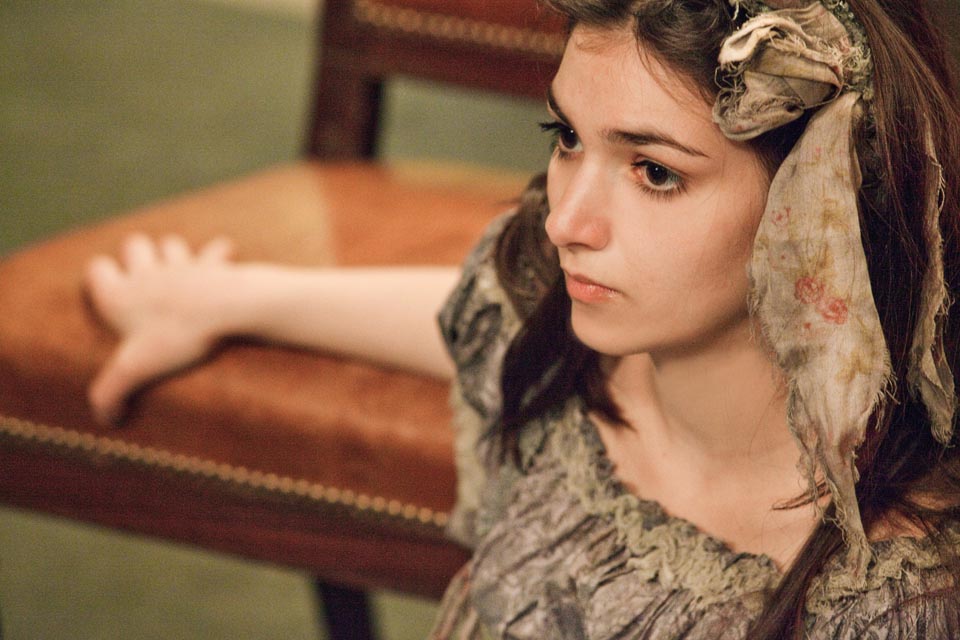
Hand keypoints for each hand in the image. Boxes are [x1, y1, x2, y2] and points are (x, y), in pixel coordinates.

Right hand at [84, 234, 235, 423]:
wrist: (227, 309)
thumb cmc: (178, 338)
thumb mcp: (135, 370)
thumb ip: (111, 393)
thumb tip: (106, 419)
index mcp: (120, 294)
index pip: (96, 269)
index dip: (99, 278)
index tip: (107, 294)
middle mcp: (147, 272)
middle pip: (133, 246)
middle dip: (135, 256)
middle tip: (145, 282)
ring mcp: (182, 264)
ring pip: (169, 245)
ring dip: (172, 254)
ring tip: (179, 276)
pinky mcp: (214, 265)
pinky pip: (215, 250)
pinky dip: (218, 254)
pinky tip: (223, 262)